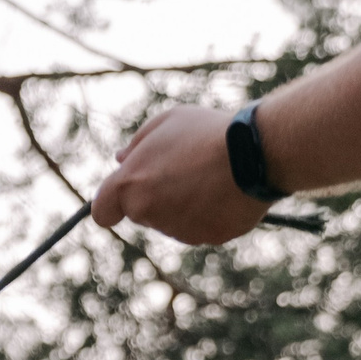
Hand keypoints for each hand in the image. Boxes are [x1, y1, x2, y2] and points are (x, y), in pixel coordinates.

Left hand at [91, 104, 271, 246]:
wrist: (257, 151)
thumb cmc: (208, 132)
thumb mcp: (167, 122)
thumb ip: (137, 144)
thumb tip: (121, 161)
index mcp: (130, 185)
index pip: (103, 211)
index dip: (111, 204)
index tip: (124, 197)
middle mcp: (148, 212)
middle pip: (142, 211)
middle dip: (155, 195)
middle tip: (185, 168)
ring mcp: (179, 229)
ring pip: (172, 221)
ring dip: (183, 203)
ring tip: (211, 174)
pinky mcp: (208, 237)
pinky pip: (203, 227)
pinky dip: (211, 213)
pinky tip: (227, 189)